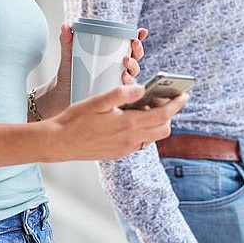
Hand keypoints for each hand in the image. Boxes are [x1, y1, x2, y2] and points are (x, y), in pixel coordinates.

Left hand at [31, 25, 146, 119]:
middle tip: (133, 44)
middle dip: (138, 50)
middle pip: (135, 58)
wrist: (60, 97)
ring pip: (134, 73)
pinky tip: (124, 80)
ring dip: (134, 67)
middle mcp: (118, 68)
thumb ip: (67, 41)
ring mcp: (117, 82)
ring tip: (125, 63)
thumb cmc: (68, 75)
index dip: (138, 38)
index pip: (128, 45)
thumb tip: (65, 25)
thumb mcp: (68, 57)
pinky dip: (129, 86)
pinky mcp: (114, 96)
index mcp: (111, 56)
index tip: (141, 32)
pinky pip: (127, 92)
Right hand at [45, 85, 188, 160]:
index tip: (184, 95)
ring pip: (152, 137)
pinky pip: (140, 142)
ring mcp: (125, 149)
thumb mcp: (98, 101)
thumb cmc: (76, 119)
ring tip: (145, 106)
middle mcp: (130, 140)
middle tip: (164, 99)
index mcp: (128, 125)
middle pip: (163, 129)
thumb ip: (122, 94)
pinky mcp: (118, 153)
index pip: (162, 115)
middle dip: (169, 114)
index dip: (176, 104)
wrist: (59, 143)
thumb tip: (142, 88)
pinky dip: (143, 130)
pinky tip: (130, 119)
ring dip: (155, 122)